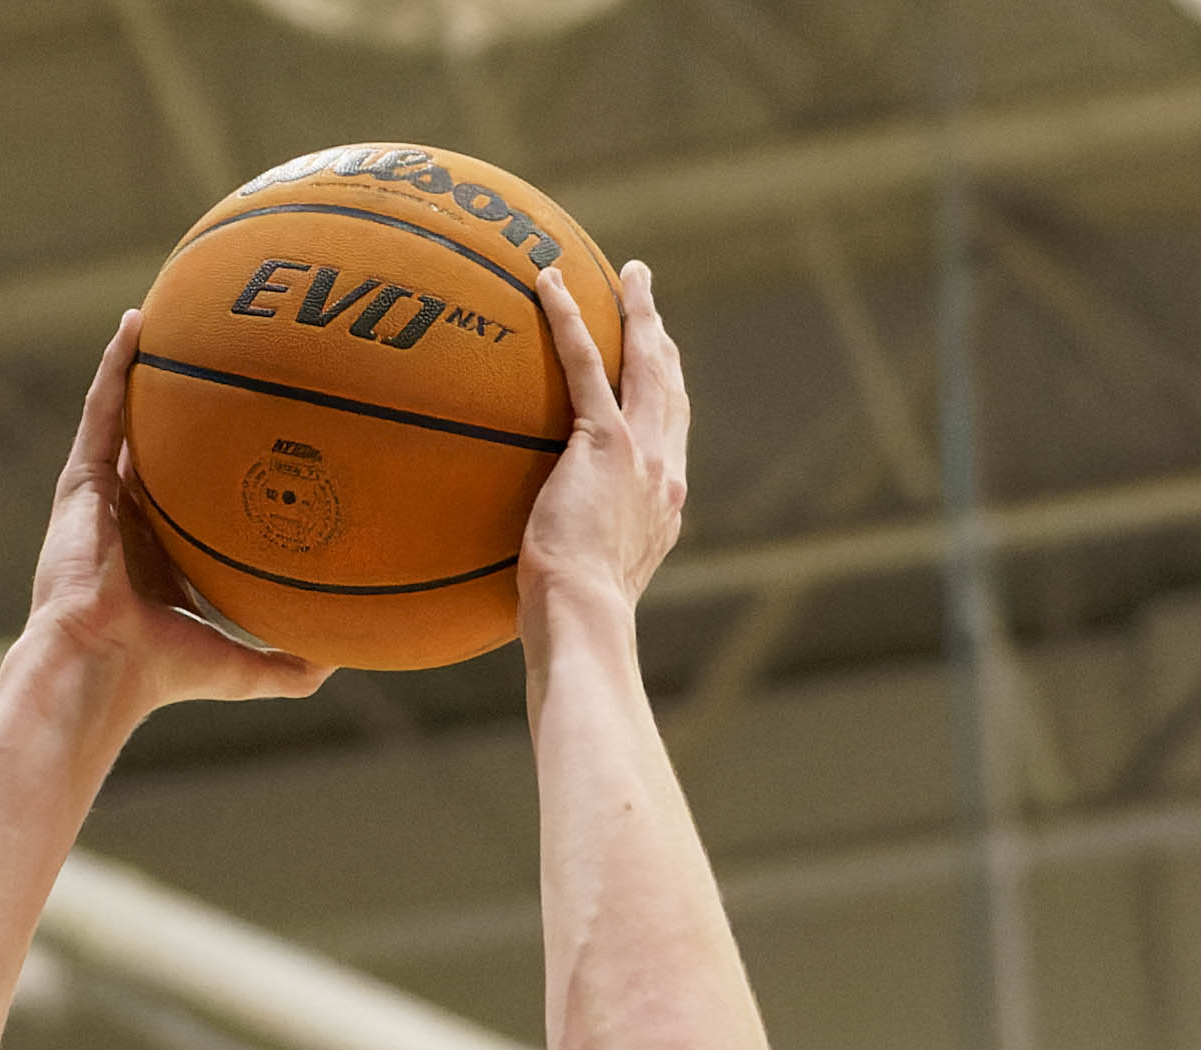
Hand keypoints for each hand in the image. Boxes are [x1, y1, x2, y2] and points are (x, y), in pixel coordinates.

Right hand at [17, 314, 331, 726]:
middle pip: (154, 448)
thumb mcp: (237, 667)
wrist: (100, 666)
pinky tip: (136, 325)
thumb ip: (283, 666)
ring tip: (166, 319)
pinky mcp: (80, 482)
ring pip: (122, 417)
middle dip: (176, 409)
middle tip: (211, 364)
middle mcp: (125, 521)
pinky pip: (101, 410)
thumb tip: (338, 663)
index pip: (184, 500)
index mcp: (156, 558)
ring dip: (140, 368)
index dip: (210, 469)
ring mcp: (99, 497)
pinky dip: (115, 366)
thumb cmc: (158, 675)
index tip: (245, 437)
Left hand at [522, 262, 688, 629]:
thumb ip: (570, 560)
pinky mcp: (606, 443)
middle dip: (661, 338)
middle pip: (669, 387)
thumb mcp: (581, 589)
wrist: (585, 620)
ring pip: (645, 363)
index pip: (669, 434)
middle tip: (649, 299)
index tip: (657, 365)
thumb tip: (531, 574)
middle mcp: (664, 472)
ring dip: (638, 312)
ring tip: (627, 275)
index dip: (664, 391)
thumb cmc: (571, 623)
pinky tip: (549, 283)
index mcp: (662, 505)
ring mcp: (642, 453)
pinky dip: (571, 320)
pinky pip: (586, 365)